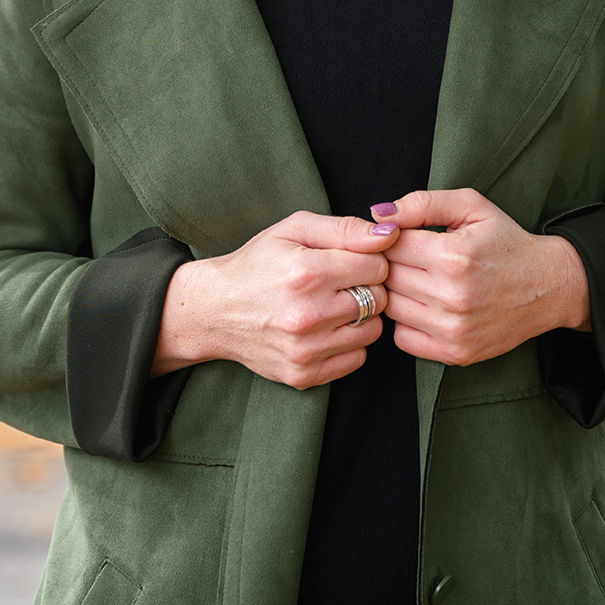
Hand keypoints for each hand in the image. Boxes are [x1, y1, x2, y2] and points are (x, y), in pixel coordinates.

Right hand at [152, 211, 395, 389]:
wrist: (214, 310)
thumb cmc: (257, 263)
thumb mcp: (294, 229)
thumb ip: (345, 229)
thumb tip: (390, 233)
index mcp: (306, 272)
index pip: (377, 266)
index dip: (366, 259)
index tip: (346, 261)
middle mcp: (307, 314)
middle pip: (378, 299)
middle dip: (365, 287)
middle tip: (339, 283)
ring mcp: (305, 350)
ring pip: (373, 331)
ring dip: (360, 317)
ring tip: (331, 305)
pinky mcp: (303, 375)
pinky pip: (357, 358)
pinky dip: (348, 343)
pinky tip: (324, 329)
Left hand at [377, 189, 589, 366]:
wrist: (549, 286)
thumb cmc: (506, 242)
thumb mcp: (471, 207)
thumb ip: (422, 203)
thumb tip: (378, 214)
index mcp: (454, 256)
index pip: (390, 245)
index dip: (392, 238)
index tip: (405, 237)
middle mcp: (453, 296)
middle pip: (387, 277)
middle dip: (393, 264)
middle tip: (413, 258)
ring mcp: (454, 330)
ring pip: (391, 308)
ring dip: (398, 293)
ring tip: (420, 280)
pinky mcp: (456, 354)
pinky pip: (403, 339)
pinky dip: (407, 323)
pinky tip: (426, 307)